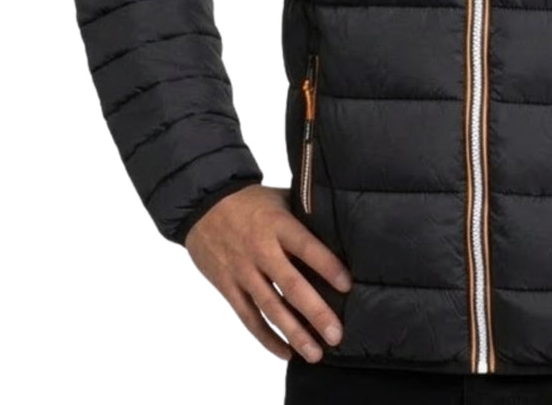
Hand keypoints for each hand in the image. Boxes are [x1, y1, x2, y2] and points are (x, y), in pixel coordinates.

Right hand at [184, 183, 353, 362]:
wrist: (203, 204)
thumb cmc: (250, 201)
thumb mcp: (280, 199)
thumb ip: (305, 215)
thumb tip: (339, 229)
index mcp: (277, 224)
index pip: (306, 247)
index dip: (327, 266)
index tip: (348, 285)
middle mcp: (261, 250)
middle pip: (291, 286)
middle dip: (315, 312)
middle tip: (336, 334)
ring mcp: (243, 271)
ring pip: (270, 309)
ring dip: (293, 333)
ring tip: (315, 353)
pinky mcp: (228, 287)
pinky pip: (249, 318)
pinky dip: (266, 338)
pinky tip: (286, 352)